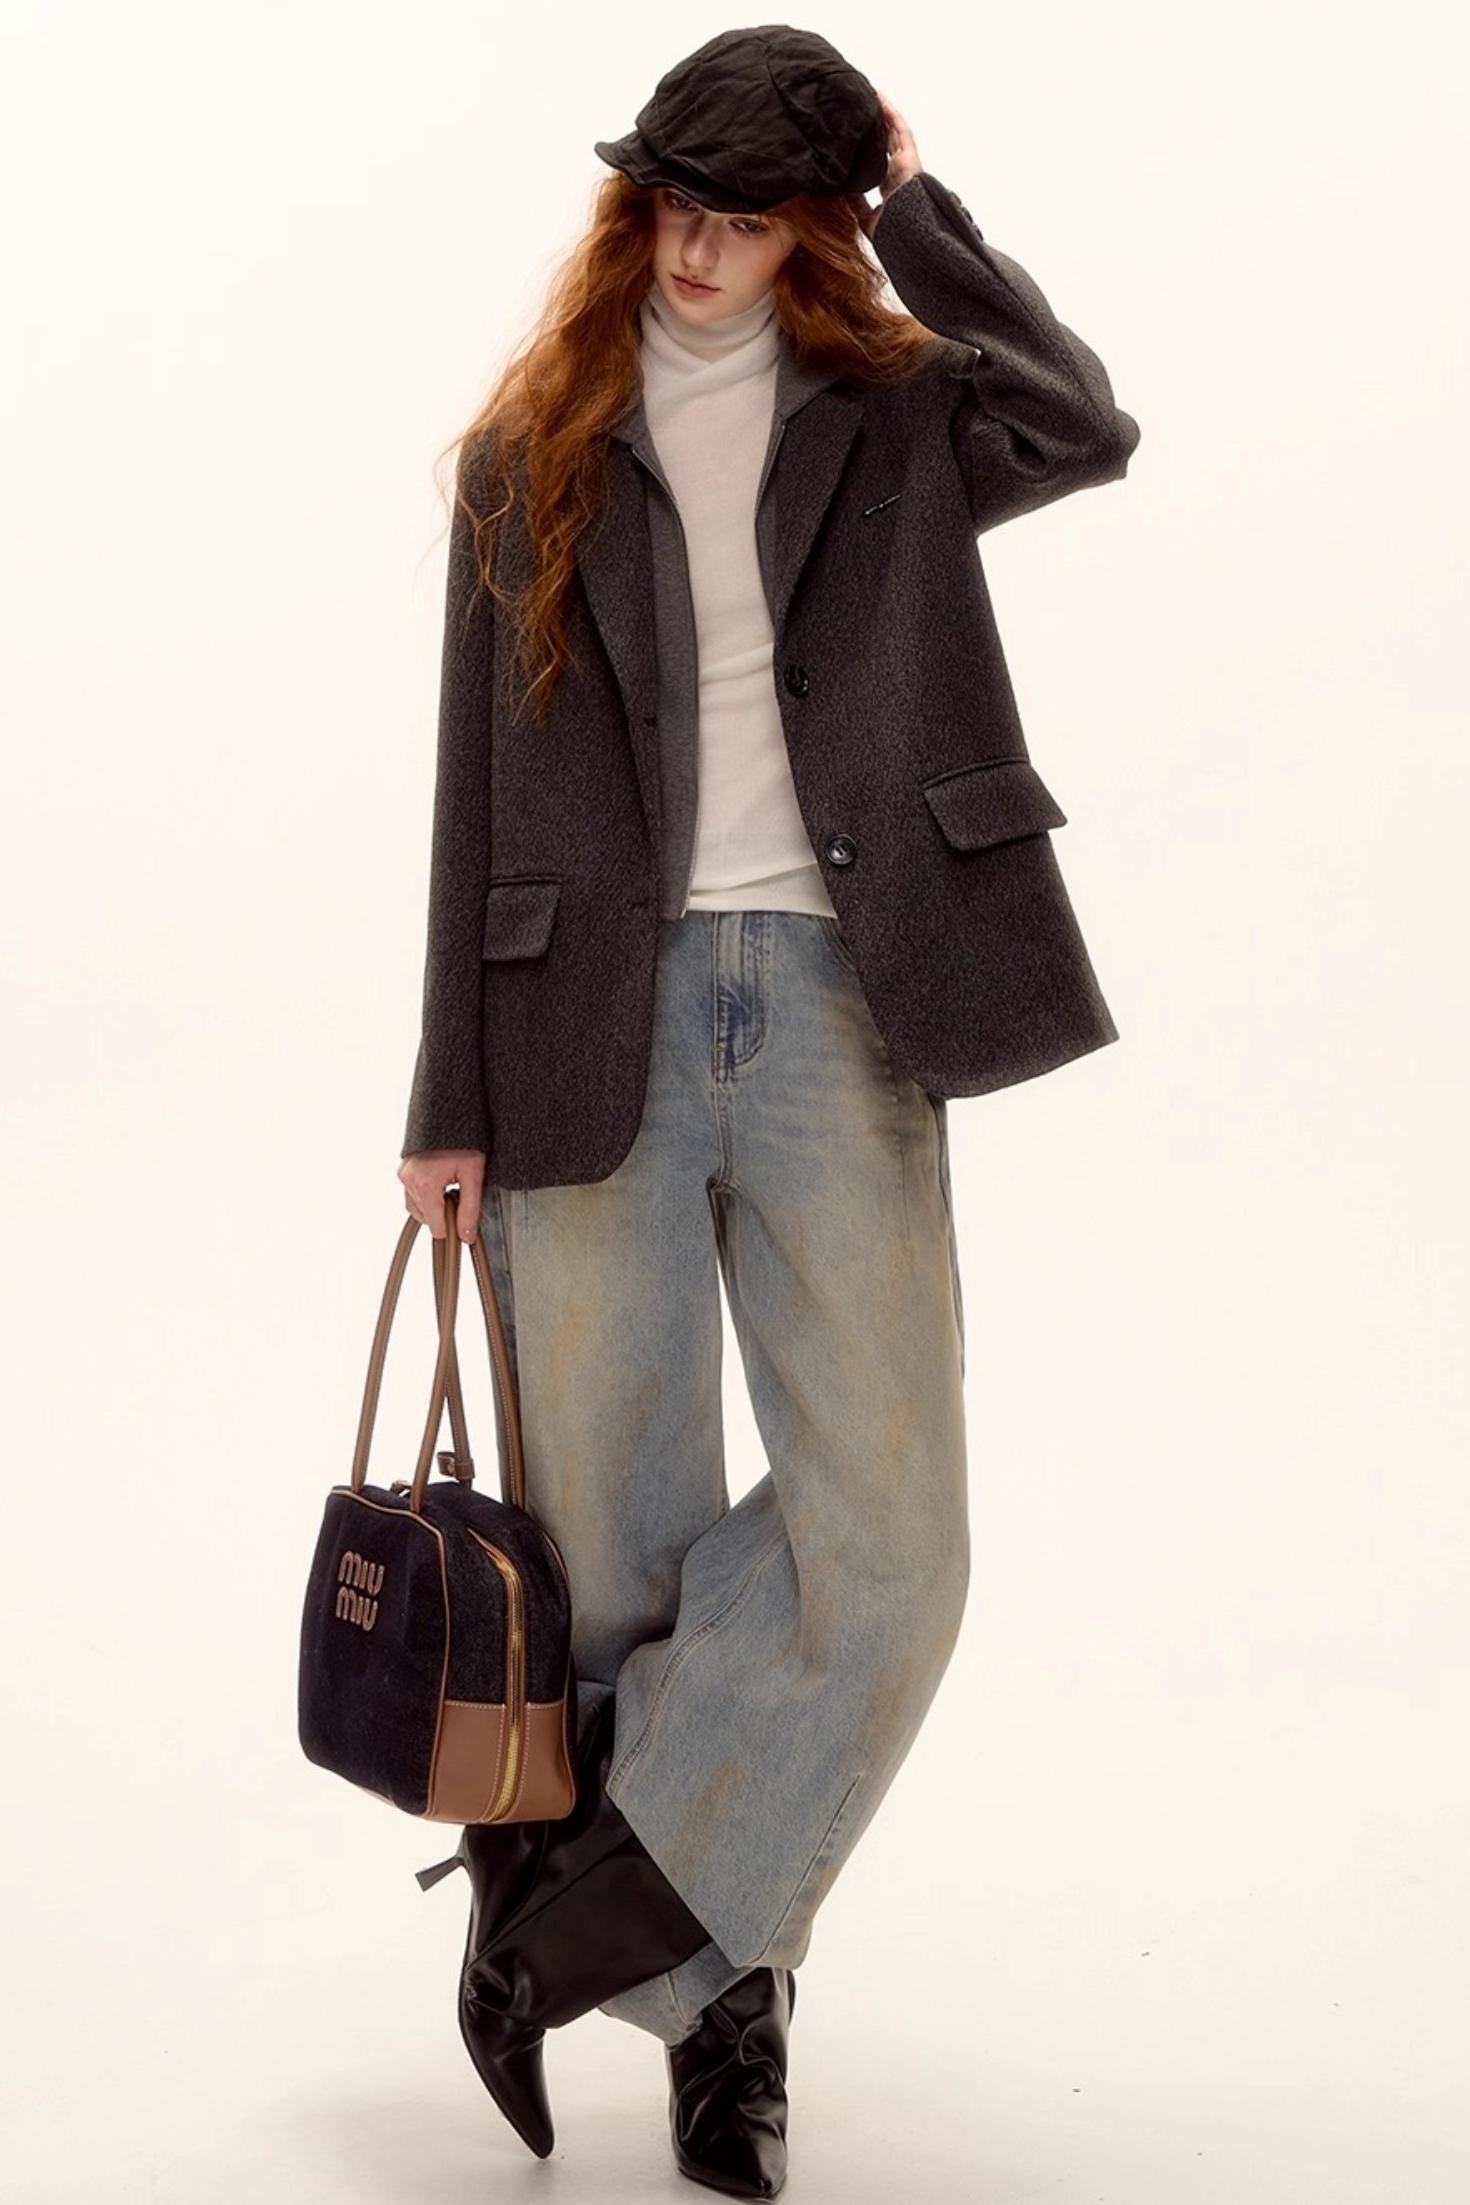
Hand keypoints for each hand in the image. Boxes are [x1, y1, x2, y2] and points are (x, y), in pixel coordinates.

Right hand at [398, 1149, 485, 1240]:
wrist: (452, 1113)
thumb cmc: (464, 1141)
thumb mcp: (474, 1176)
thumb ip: (470, 1210)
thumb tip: (466, 1237)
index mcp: (424, 1185)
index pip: (436, 1227)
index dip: (453, 1225)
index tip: (465, 1212)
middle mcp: (409, 1181)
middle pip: (426, 1218)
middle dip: (444, 1212)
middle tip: (460, 1192)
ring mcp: (404, 1174)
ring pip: (417, 1208)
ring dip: (434, 1205)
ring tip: (451, 1186)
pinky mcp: (403, 1169)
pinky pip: (412, 1194)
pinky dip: (425, 1195)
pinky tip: (441, 1183)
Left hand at [847, 92, 922, 238]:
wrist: (909, 236)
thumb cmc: (892, 234)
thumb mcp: (866, 218)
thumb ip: (855, 204)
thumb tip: (839, 191)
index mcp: (889, 187)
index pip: (874, 161)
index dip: (863, 147)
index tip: (850, 136)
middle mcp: (898, 171)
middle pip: (883, 141)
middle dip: (872, 124)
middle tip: (857, 107)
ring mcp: (906, 162)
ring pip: (892, 131)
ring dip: (881, 112)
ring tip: (868, 94)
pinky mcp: (911, 155)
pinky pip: (901, 128)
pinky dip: (890, 113)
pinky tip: (879, 98)